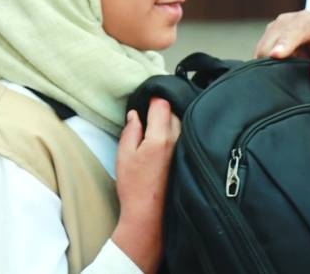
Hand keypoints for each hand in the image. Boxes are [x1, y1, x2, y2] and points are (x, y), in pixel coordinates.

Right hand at [111, 97, 180, 272]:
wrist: (149, 211)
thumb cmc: (134, 186)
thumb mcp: (124, 155)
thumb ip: (131, 131)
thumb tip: (135, 114)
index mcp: (160, 137)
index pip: (162, 104)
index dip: (153, 98)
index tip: (145, 99)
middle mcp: (177, 139)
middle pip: (173, 110)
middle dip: (162, 107)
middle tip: (147, 111)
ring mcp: (183, 146)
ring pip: (180, 120)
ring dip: (169, 117)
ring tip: (154, 123)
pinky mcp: (185, 153)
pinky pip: (183, 132)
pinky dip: (175, 128)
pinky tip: (164, 135)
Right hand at [253, 10, 309, 82]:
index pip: (295, 29)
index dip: (285, 42)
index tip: (276, 54)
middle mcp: (288, 21)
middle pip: (271, 41)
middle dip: (273, 60)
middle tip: (285, 80)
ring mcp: (275, 28)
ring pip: (261, 50)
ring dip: (270, 66)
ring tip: (288, 74)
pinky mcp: (266, 38)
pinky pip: (259, 56)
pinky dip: (265, 66)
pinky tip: (278, 72)